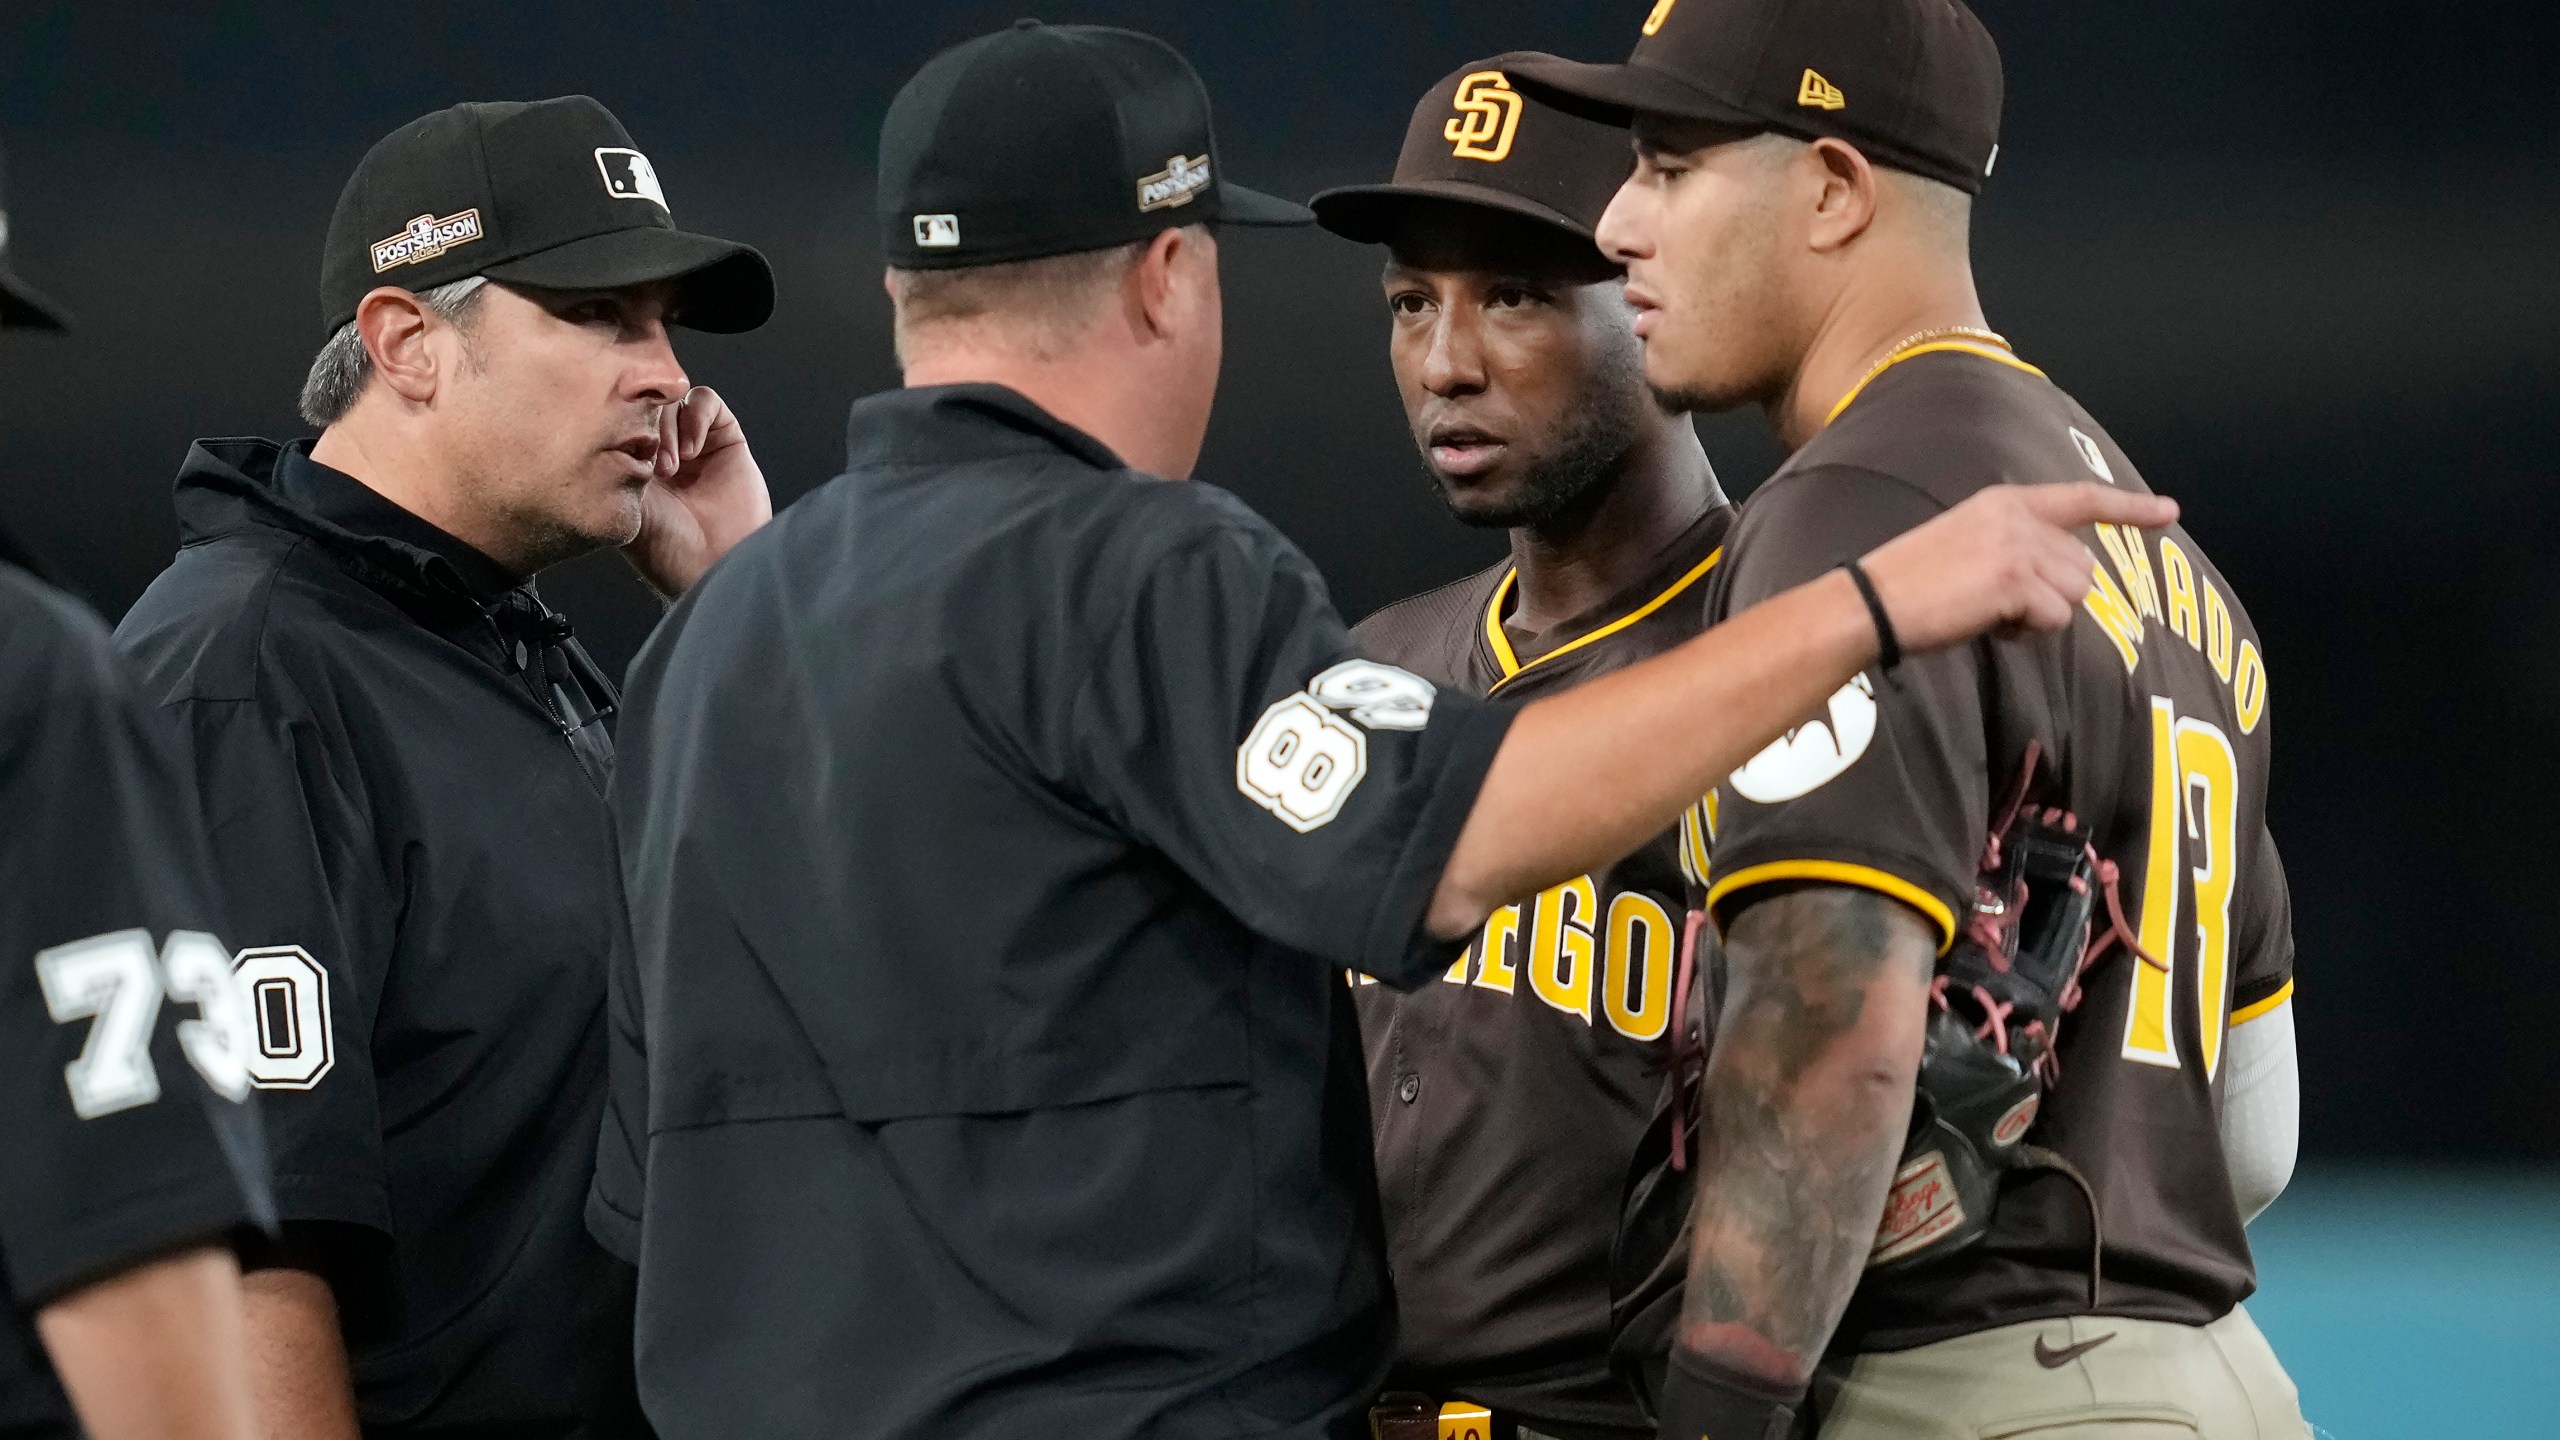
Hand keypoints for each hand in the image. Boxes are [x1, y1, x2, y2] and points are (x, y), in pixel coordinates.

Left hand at [623, 386, 771, 597]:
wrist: (715, 565)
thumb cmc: (666, 548)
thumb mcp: (622, 502)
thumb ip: (613, 460)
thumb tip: (604, 420)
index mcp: (632, 461)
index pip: (619, 415)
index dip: (618, 422)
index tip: (621, 451)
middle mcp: (662, 448)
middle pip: (645, 402)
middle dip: (644, 425)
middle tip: (649, 464)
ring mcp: (694, 442)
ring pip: (672, 398)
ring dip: (668, 426)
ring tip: (673, 467)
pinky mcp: (725, 438)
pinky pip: (705, 401)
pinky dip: (696, 417)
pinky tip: (694, 452)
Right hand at [1861, 481, 2175, 652]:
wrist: (1873, 603)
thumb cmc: (1911, 586)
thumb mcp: (1967, 546)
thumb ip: (2017, 548)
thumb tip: (2065, 576)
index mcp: (2005, 502)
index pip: (2081, 498)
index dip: (2129, 507)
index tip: (2169, 511)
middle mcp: (2018, 517)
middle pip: (2083, 567)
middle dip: (2054, 597)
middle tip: (2000, 606)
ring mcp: (2019, 546)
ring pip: (2076, 594)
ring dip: (2042, 616)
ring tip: (1991, 613)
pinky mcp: (2016, 579)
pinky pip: (2055, 618)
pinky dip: (2027, 632)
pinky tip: (1989, 624)